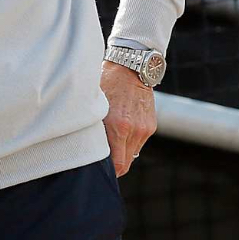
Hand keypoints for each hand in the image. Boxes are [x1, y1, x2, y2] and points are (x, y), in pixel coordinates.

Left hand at [100, 60, 155, 176]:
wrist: (131, 68)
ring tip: (109, 142)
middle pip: (125, 164)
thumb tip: (87, 147)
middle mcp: (133, 130)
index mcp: (117, 126)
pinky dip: (129, 141)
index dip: (108, 171)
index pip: (117, 164)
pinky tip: (120, 129)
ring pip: (132, 154)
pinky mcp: (151, 126)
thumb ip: (94, 127)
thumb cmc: (106, 83)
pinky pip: (138, 142)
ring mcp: (144, 129)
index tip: (98, 169)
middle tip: (100, 161)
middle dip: (113, 166)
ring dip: (121, 153)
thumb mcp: (95, 104)